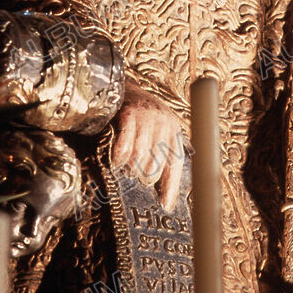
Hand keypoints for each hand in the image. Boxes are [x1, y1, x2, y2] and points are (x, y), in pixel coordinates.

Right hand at [112, 81, 184, 212]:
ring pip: (140, 157)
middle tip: (135, 180)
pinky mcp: (130, 114)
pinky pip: (125, 144)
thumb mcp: (157, 131)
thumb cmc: (141, 117)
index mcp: (174, 130)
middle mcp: (164, 124)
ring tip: (124, 171)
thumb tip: (162, 193)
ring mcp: (147, 118)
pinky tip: (116, 162)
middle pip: (156, 164)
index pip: (176, 163)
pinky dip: (120, 157)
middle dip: (144, 177)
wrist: (124, 87)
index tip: (165, 205)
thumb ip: (160, 154)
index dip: (171, 187)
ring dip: (130, 168)